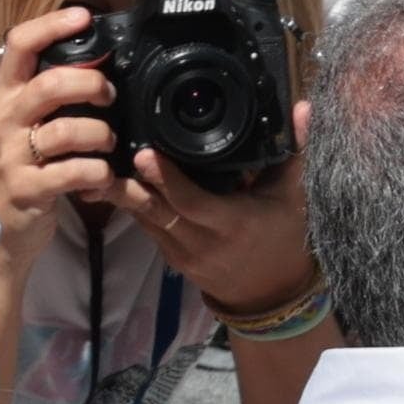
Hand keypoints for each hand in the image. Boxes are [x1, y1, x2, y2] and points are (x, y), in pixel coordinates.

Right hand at [0, 7, 119, 276]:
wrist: (3, 225)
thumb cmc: (30, 166)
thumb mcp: (34, 125)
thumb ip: (57, 97)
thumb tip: (100, 65)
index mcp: (8, 96)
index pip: (19, 45)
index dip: (51, 26)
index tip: (84, 16)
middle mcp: (5, 119)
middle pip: (49, 85)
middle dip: (90, 85)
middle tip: (111, 95)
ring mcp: (13, 155)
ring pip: (66, 131)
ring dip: (100, 134)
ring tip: (108, 143)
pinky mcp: (27, 189)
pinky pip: (74, 173)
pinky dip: (99, 173)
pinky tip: (103, 176)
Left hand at [111, 99, 315, 314]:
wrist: (274, 296)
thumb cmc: (285, 240)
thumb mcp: (294, 197)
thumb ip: (295, 152)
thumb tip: (303, 107)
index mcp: (233, 224)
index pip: (191, 202)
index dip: (166, 179)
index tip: (145, 154)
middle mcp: (203, 242)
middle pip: (155, 209)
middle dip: (129, 182)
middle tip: (105, 152)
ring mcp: (183, 253)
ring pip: (144, 217)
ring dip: (123, 191)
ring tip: (99, 161)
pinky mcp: (171, 258)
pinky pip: (147, 226)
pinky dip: (133, 204)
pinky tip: (116, 180)